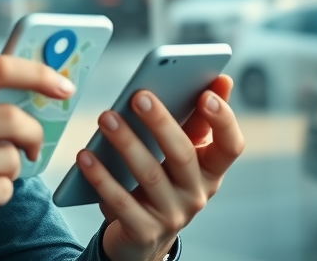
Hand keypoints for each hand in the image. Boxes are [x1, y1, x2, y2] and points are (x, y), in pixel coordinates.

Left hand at [78, 75, 243, 260]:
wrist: (142, 236)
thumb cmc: (162, 182)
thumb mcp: (181, 154)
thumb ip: (196, 119)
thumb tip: (220, 79)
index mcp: (210, 170)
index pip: (231, 146)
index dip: (223, 121)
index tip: (207, 93)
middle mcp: (197, 194)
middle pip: (183, 155)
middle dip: (161, 123)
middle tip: (139, 95)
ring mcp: (172, 215)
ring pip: (149, 175)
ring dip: (126, 143)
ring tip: (106, 117)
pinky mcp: (144, 230)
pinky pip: (120, 201)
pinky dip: (101, 177)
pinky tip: (85, 156)